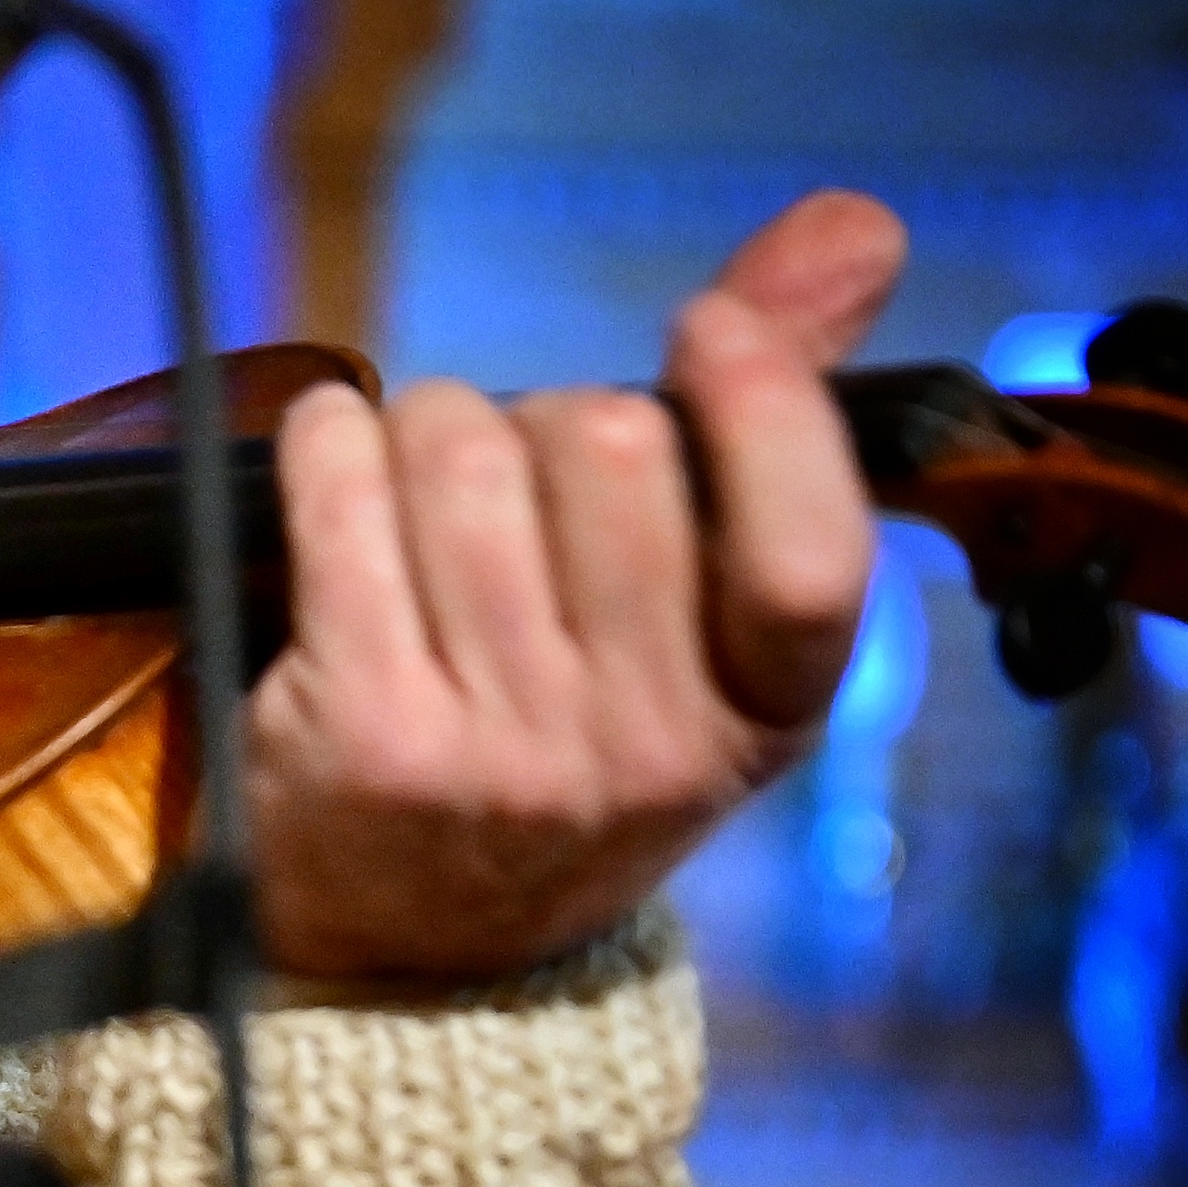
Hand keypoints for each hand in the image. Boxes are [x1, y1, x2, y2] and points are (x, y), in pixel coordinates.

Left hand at [246, 190, 900, 983]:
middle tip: (512, 483)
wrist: (412, 963)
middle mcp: (647, 748)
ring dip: (426, 429)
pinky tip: (333, 461)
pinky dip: (329, 443)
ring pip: (464, 452)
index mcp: (765, 715)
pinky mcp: (362, 736)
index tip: (705, 329)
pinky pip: (342, 496)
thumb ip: (774, 421)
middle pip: (607, 447)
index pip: (811, 545)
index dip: (761, 404)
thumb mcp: (699, 630)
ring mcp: (502, 750)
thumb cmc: (567, 744)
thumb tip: (858, 223)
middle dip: (545, 414)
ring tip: (418, 496)